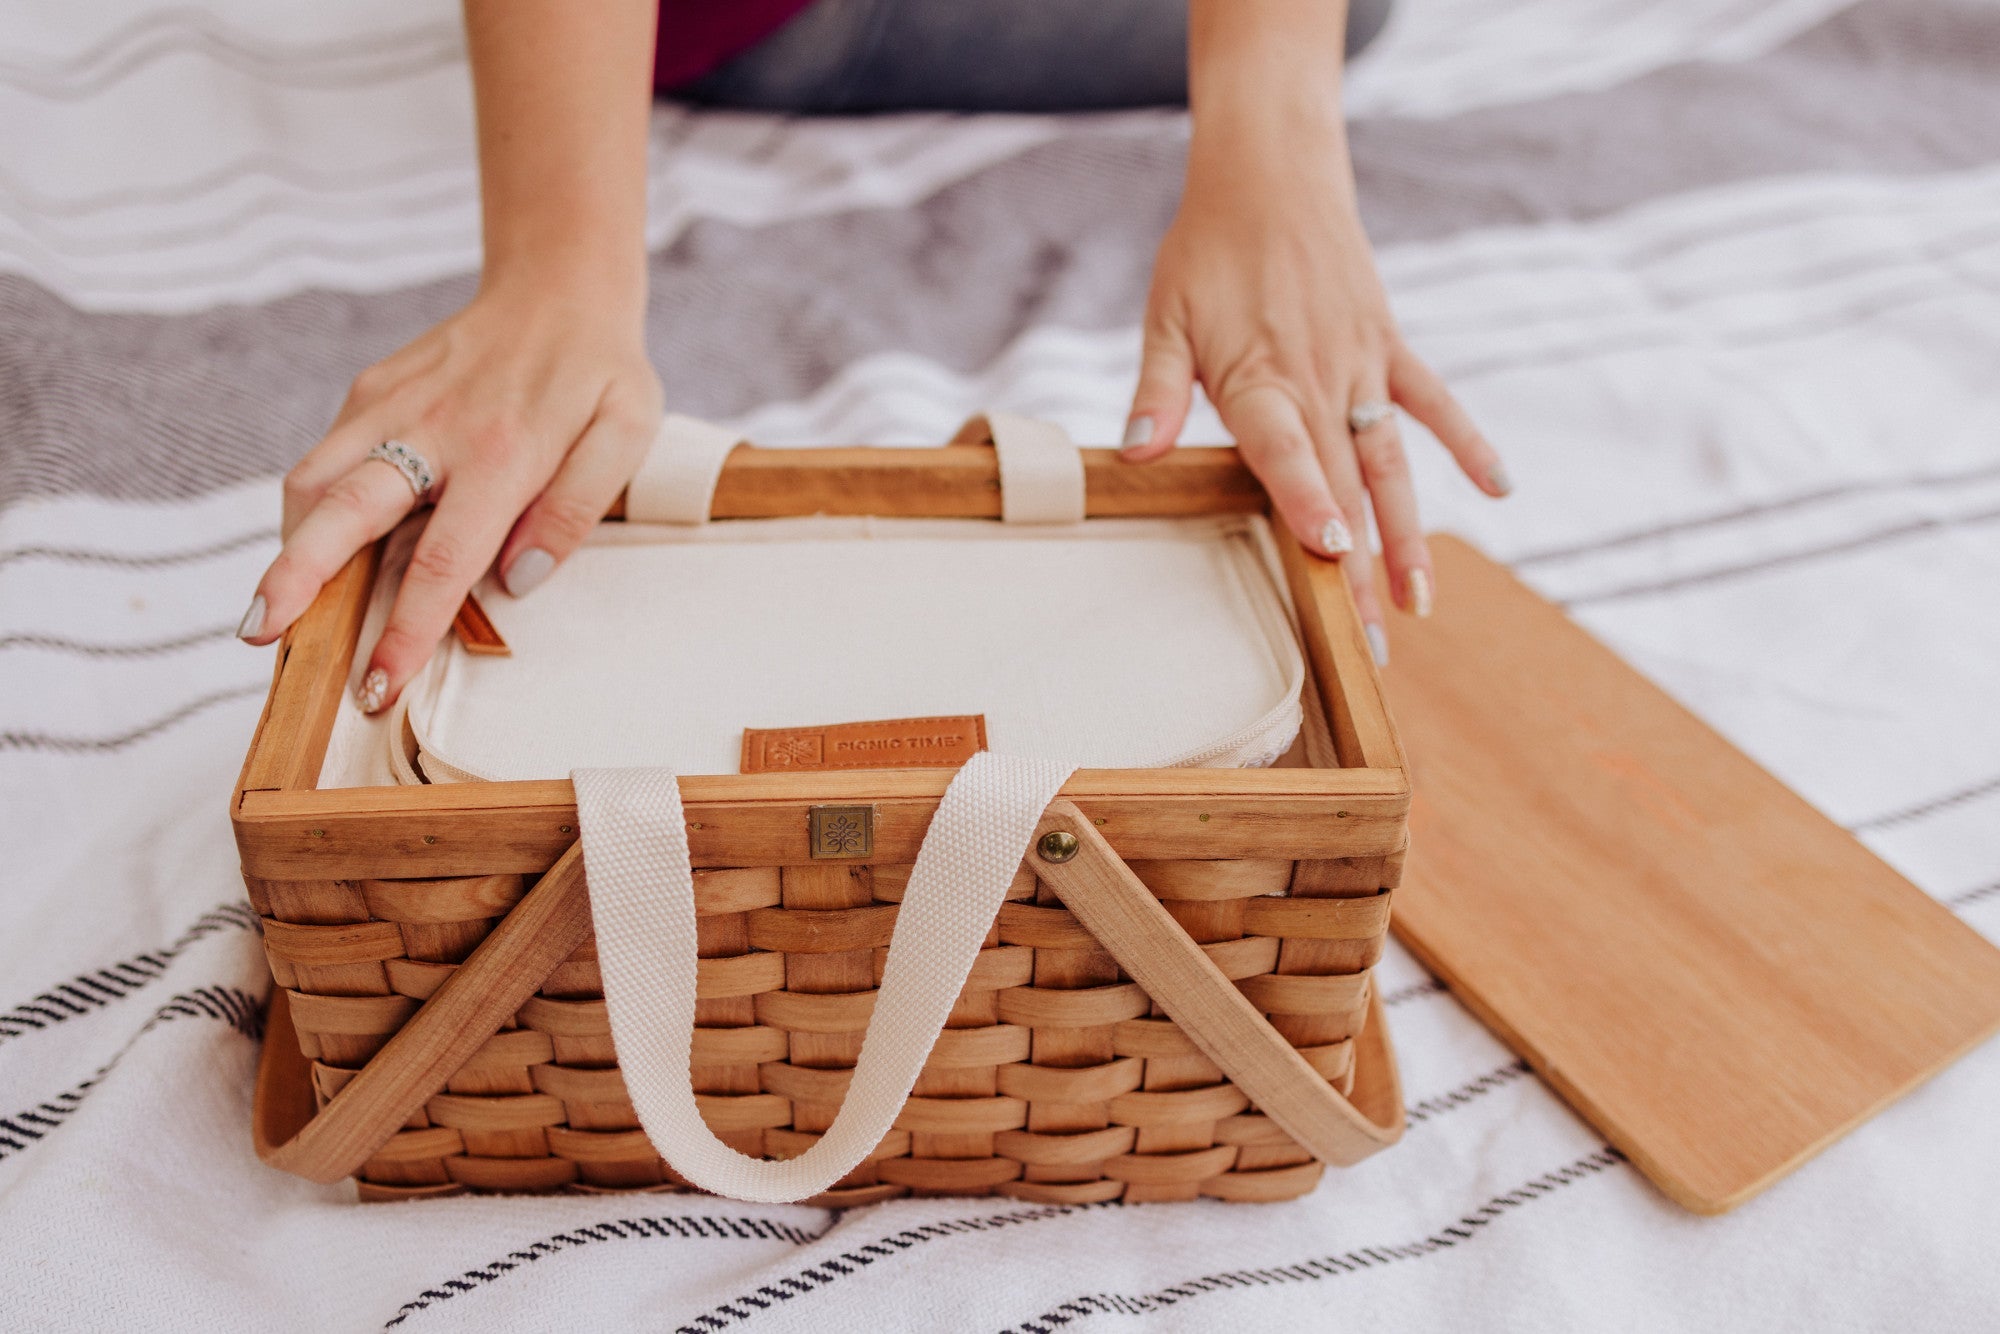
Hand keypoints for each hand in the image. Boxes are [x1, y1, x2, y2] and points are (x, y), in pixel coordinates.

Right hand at [237, 276, 661, 711]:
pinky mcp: (370, 389)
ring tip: (274, 612)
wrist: (558, 287)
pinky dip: (308, 512)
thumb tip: (518, 580)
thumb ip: (575, 508)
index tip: (379, 686)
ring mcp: (390, 403)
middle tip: (260, 637)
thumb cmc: (598, 373)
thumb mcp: (622, 434)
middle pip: (343, 513)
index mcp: (500, 452)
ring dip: (287, 548)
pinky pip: (325, 458)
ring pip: (313, 481)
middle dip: (295, 581)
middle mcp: (431, 427)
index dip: (405, 631)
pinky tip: (312, 556)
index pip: (441, 561)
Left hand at [1121, 113, 1506, 661]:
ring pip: (1392, 462)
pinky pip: (1435, 401)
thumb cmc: (1206, 252)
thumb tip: (1133, 455)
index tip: (1334, 549)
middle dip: (1358, 566)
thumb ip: (1156, 392)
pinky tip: (1498, 489)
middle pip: (1342, 484)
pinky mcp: (1389, 347)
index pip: (1286, 450)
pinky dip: (1468, 442)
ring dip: (1410, 534)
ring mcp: (1362, 365)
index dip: (1307, 499)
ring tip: (1421, 601)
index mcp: (1258, 377)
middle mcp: (1318, 378)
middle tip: (1369, 640)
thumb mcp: (1165, 316)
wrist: (1270, 174)